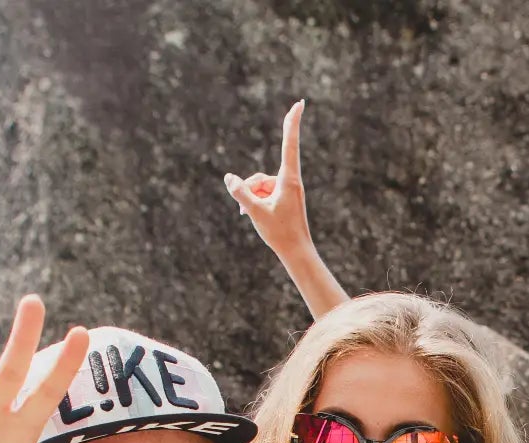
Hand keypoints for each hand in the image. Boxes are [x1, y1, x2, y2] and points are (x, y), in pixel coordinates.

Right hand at [225, 100, 312, 262]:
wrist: (296, 252)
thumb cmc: (280, 233)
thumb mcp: (255, 212)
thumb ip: (241, 193)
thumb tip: (229, 177)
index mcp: (289, 180)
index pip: (290, 145)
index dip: (292, 123)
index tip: (299, 103)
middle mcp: (290, 182)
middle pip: (262, 175)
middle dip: (250, 188)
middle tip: (249, 209)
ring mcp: (287, 190)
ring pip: (260, 186)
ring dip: (251, 198)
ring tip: (249, 215)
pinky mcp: (284, 198)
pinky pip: (263, 194)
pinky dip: (254, 202)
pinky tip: (248, 215)